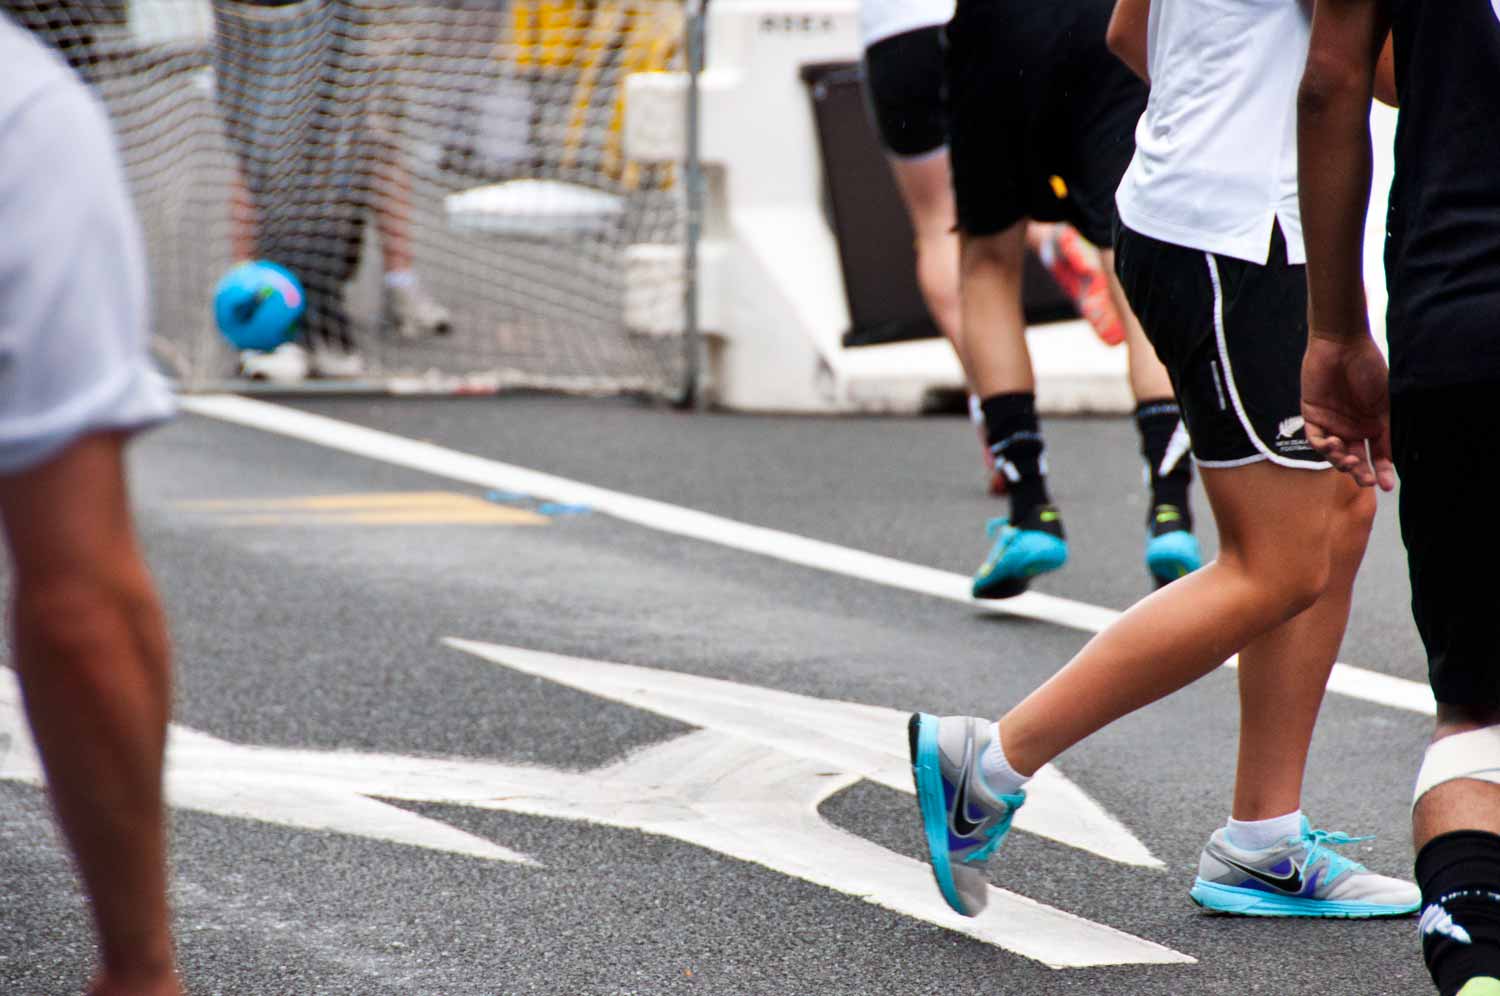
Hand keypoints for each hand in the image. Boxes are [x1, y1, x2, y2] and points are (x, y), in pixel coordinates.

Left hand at [1300, 332, 1395, 490]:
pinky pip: (1315, 439)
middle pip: (1355, 459)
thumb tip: (1392, 455)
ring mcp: (1332, 423)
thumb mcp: (1383, 401)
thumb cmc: (1368, 367)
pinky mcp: (1312, 415)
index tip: (1387, 485)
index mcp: (1373, 425)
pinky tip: (1333, 444)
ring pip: (1334, 453)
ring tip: (1349, 461)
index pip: (1379, 455)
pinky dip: (1323, 446)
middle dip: (1360, 472)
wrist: (1341, 344)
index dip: (1383, 471)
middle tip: (1365, 479)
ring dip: (1341, 461)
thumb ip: (1384, 427)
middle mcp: (1352, 427)